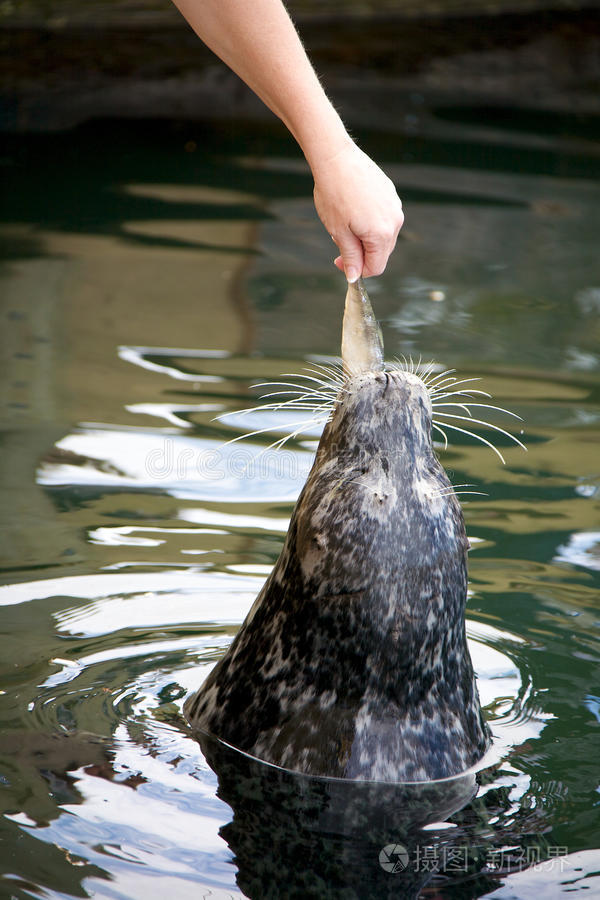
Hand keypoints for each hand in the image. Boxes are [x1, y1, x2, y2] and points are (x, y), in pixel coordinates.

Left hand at [312, 141, 403, 281]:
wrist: (336, 159)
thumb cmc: (334, 194)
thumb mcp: (339, 232)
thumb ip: (350, 257)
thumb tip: (354, 277)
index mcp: (382, 234)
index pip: (376, 267)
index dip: (358, 271)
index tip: (340, 263)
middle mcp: (395, 221)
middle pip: (381, 252)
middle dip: (361, 254)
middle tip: (339, 244)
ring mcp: (395, 205)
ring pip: (383, 235)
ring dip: (365, 237)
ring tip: (345, 223)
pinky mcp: (390, 193)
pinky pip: (384, 217)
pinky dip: (370, 221)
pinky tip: (352, 209)